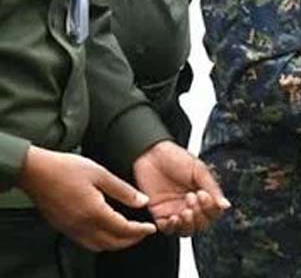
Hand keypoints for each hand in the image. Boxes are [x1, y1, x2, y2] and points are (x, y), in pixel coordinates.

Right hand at [16, 146, 155, 251]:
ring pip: (98, 246)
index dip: (140, 231)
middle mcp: (81, 225)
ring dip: (115, 243)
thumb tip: (142, 200)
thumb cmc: (63, 169)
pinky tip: (105, 231)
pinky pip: (85, 242)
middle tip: (142, 232)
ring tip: (127, 234)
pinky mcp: (62, 227)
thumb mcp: (100, 174)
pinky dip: (100, 241)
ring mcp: (70, 228)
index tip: (151, 228)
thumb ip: (123, 190)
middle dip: (131, 241)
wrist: (34, 171)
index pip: (124, 230)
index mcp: (93, 212)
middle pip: (112, 243)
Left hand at [132, 141, 229, 235]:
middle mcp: (190, 205)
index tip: (203, 195)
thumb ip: (212, 188)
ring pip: (187, 230)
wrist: (150, 155)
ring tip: (184, 211)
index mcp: (203, 194)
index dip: (211, 208)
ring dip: (188, 224)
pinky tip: (173, 218)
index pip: (214, 212)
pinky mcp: (159, 214)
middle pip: (202, 224)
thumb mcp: (199, 170)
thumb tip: (225, 205)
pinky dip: (172, 227)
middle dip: (200, 216)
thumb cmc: (175, 158)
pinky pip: (168, 230)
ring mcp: (175, 211)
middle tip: (192, 198)